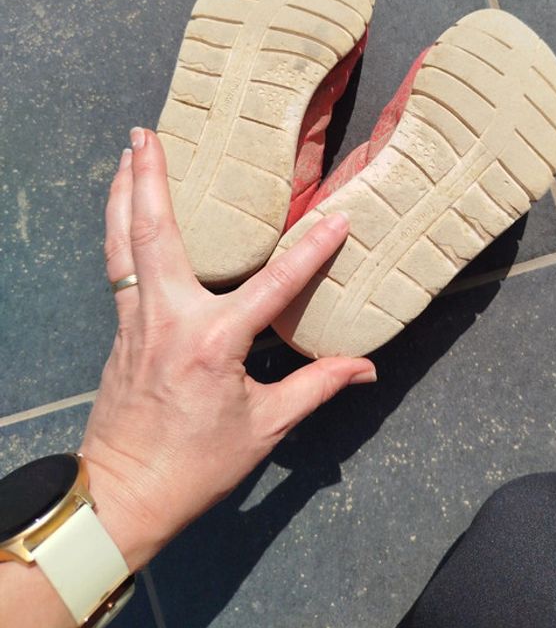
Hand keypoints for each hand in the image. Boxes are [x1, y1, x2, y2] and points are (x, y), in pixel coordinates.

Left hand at [80, 128, 375, 569]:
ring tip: (128, 151)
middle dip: (150, 178)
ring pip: (124, 243)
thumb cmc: (197, 466)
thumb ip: (316, 387)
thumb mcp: (265, 428)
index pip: (274, 284)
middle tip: (147, 131)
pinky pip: (118, 266)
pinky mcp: (120, 329)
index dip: (313, 251)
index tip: (340, 219)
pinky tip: (122, 210)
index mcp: (213, 342)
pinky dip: (119, 229)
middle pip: (155, 234)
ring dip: (124, 194)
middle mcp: (168, 318)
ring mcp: (136, 320)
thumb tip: (366, 369)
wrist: (122, 496)